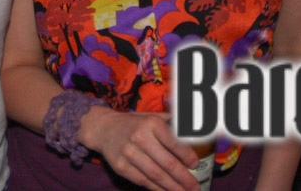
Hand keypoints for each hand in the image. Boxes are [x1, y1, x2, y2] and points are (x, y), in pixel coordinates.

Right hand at [78, 107, 201, 190]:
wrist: (104, 129)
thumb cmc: (134, 124)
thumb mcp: (152, 117)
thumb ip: (172, 123)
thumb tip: (196, 130)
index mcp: (151, 123)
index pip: (174, 142)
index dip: (187, 155)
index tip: (196, 164)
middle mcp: (140, 137)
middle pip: (167, 163)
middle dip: (184, 178)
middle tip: (195, 187)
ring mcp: (129, 153)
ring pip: (156, 175)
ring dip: (173, 187)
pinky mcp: (121, 166)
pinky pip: (143, 180)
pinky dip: (157, 188)